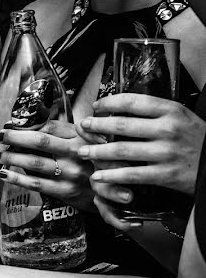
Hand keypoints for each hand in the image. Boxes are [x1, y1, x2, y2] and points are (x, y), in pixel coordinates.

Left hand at [0, 119, 94, 210]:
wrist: (107, 191)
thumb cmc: (90, 162)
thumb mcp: (87, 142)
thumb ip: (65, 131)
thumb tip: (37, 119)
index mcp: (81, 138)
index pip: (51, 126)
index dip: (29, 124)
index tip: (12, 124)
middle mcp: (77, 154)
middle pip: (41, 141)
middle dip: (16, 137)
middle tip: (1, 135)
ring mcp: (70, 173)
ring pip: (35, 162)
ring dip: (12, 158)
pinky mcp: (64, 190)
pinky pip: (35, 183)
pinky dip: (17, 178)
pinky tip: (5, 173)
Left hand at [77, 94, 205, 195]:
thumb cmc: (195, 138)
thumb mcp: (180, 117)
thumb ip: (155, 112)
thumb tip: (120, 107)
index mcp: (171, 111)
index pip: (132, 101)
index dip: (109, 103)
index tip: (96, 106)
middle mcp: (168, 129)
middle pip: (122, 125)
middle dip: (96, 126)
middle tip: (83, 127)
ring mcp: (166, 152)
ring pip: (123, 150)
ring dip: (97, 152)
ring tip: (83, 152)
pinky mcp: (166, 174)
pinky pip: (132, 174)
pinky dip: (112, 176)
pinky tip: (98, 176)